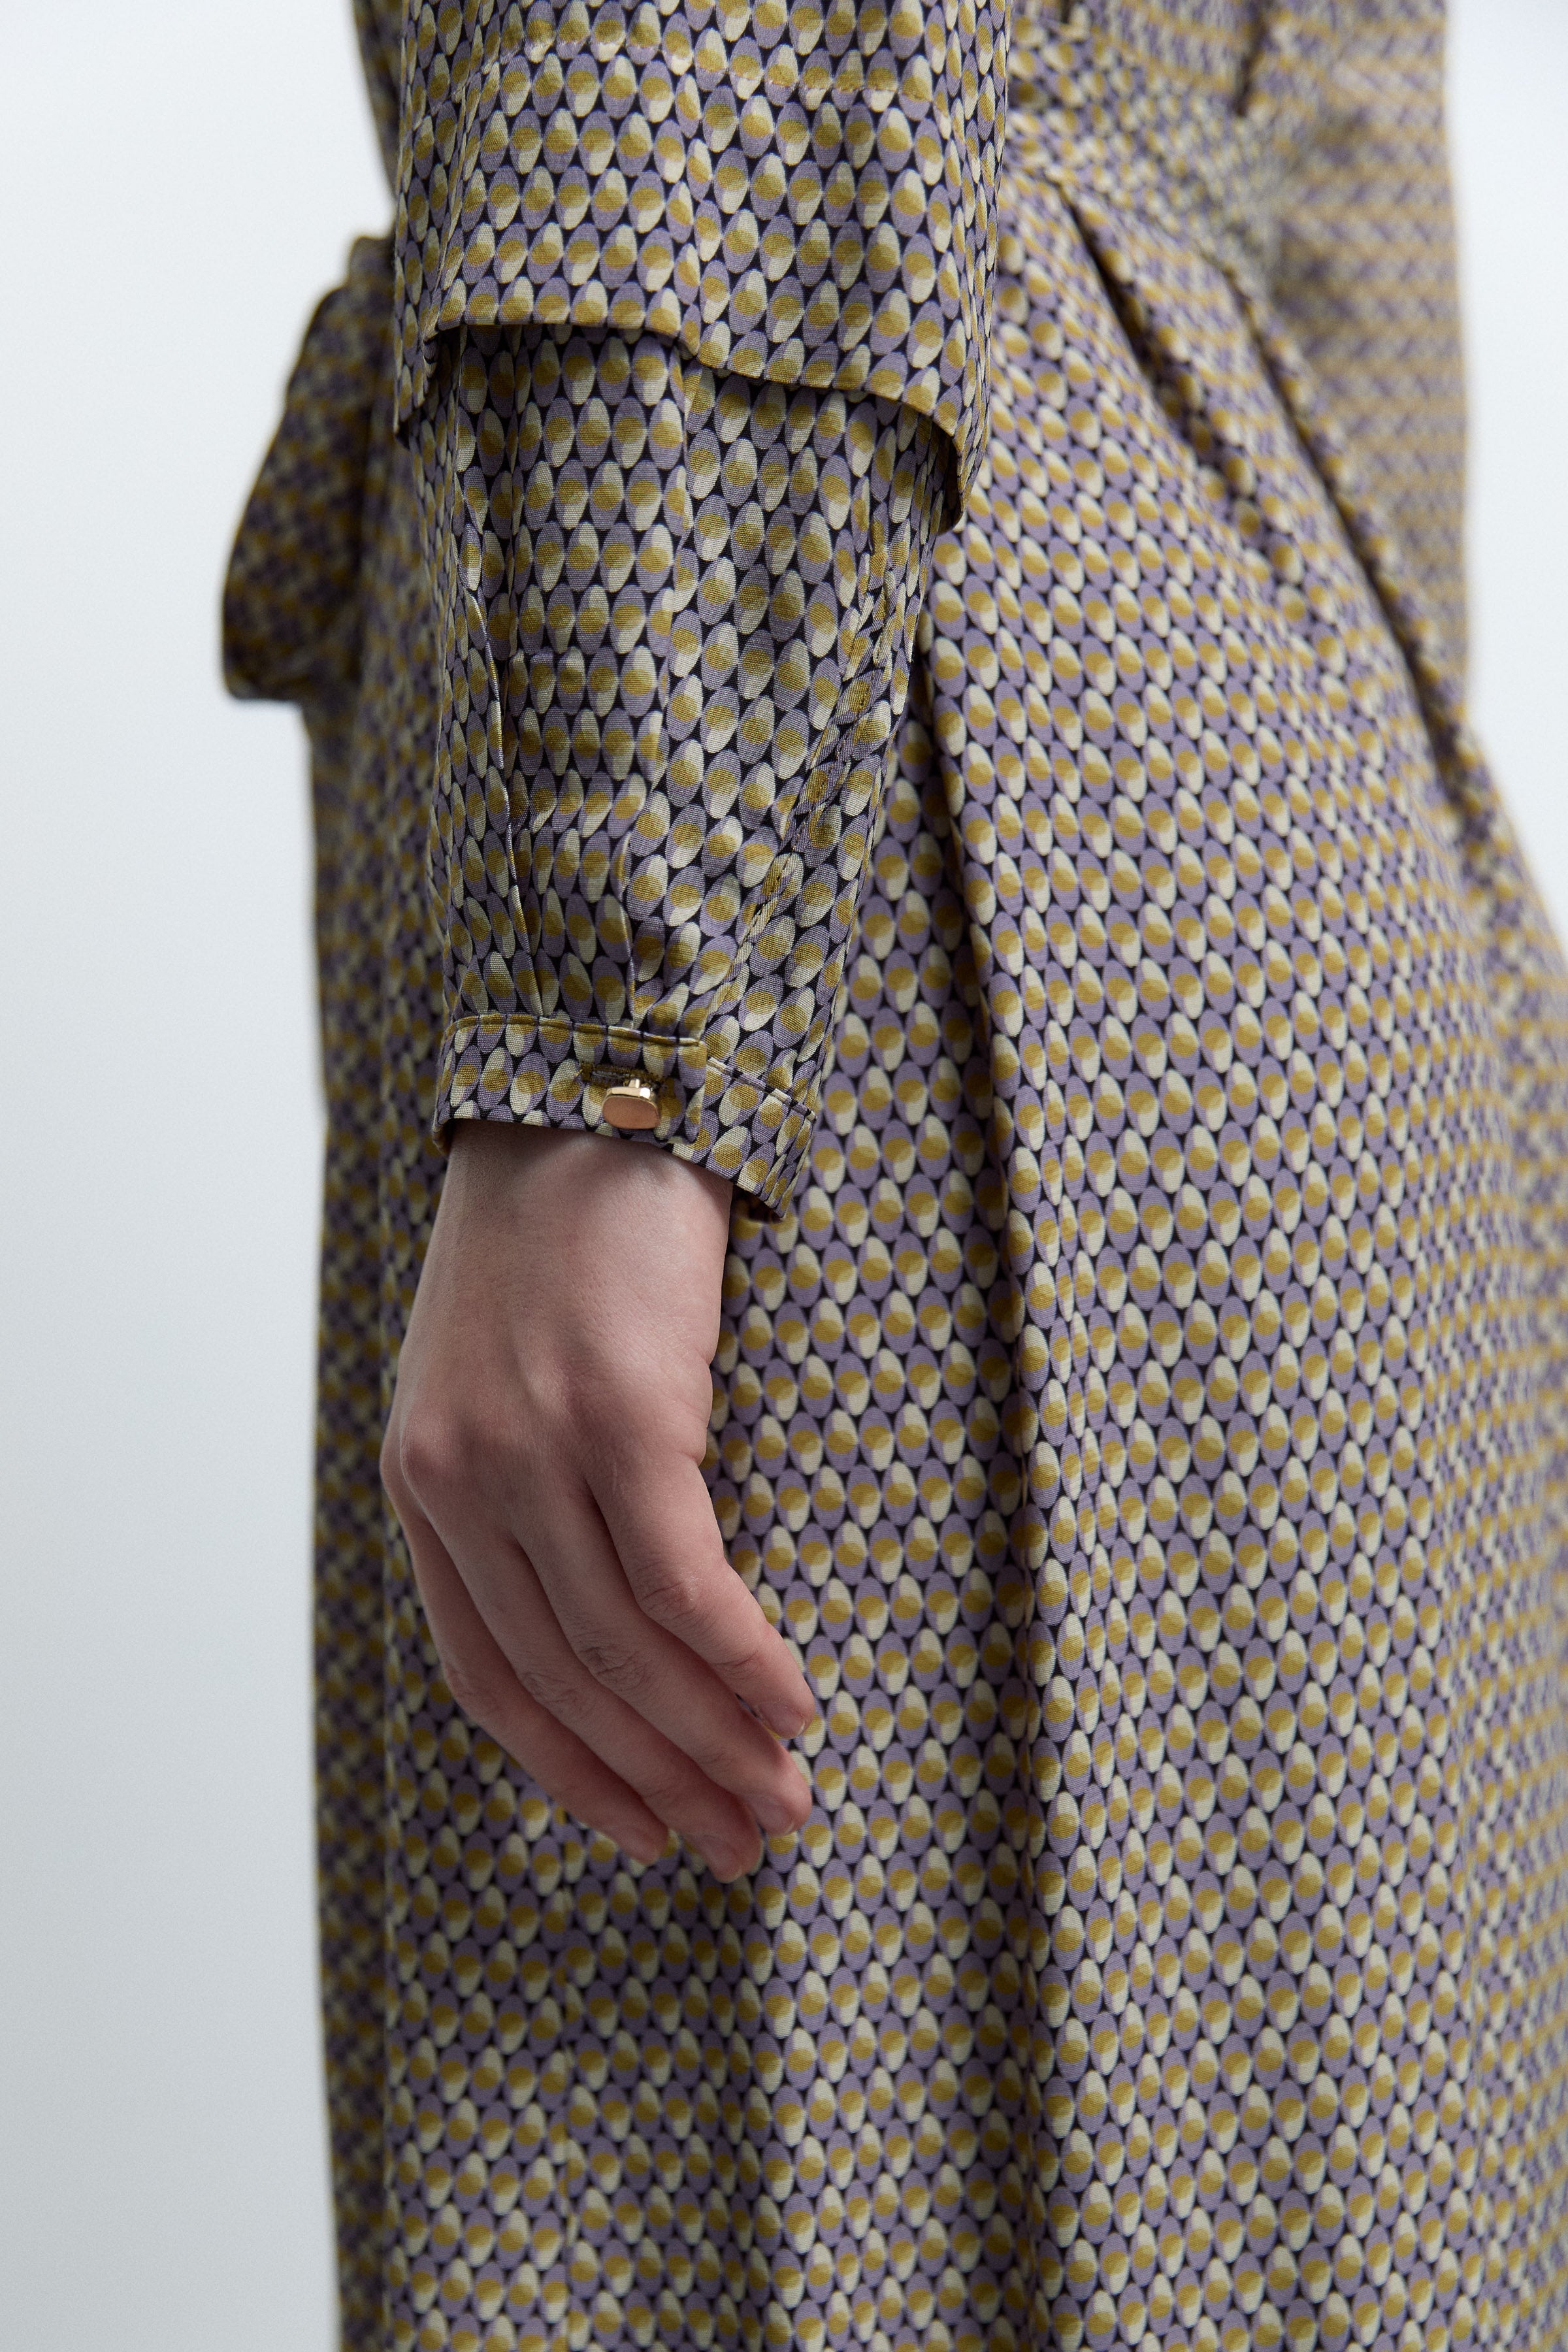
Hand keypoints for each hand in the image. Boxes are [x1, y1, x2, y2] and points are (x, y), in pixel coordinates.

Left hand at [380, 1121, 815, 1878]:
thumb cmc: (567, 1237)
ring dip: (713, 1742)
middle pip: (560, 1682)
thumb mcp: (510, 1375)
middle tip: (744, 1844)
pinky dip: (741, 1660)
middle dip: (659, 1781)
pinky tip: (793, 1705)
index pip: (485, 1677)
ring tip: (786, 1800)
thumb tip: (623, 1621)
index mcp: (427, 1483)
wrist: (591, 1094)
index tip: (644, 1836)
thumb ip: (531, 1491)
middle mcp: (461, 1480)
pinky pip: (684, 1581)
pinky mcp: (621, 1414)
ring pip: (623, 1650)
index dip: (570, 1775)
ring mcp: (535, 1449)